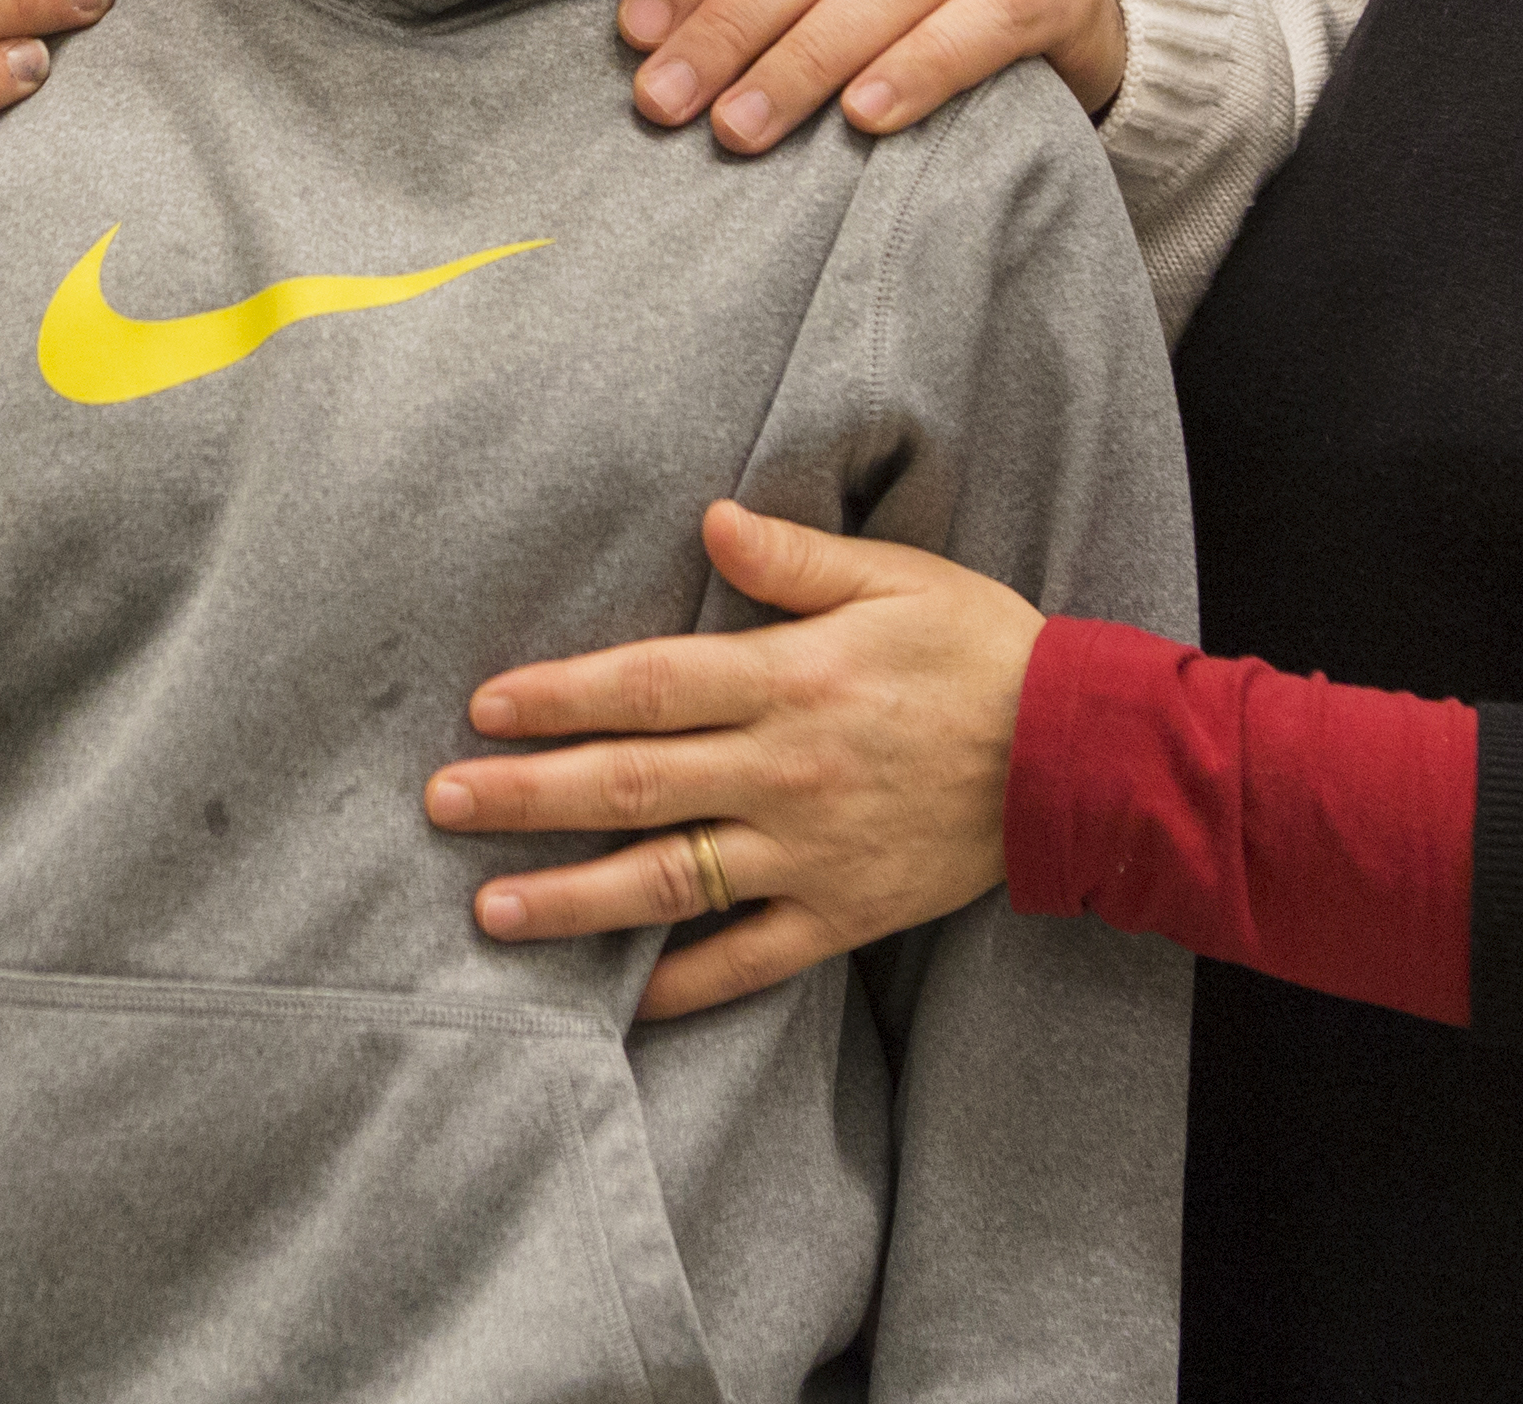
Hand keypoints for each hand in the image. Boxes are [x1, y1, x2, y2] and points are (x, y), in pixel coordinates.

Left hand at [424, 501, 1041, 1019]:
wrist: (1081, 758)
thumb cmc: (982, 651)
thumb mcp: (897, 578)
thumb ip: (794, 560)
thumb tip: (709, 521)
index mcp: (792, 681)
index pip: (649, 688)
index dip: (561, 698)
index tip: (486, 707)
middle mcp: (787, 772)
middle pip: (634, 787)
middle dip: (527, 798)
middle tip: (441, 804)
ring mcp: (812, 853)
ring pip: (672, 882)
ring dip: (575, 899)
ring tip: (490, 911)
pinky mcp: (845, 914)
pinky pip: (751, 960)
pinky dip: (683, 986)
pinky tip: (620, 1000)